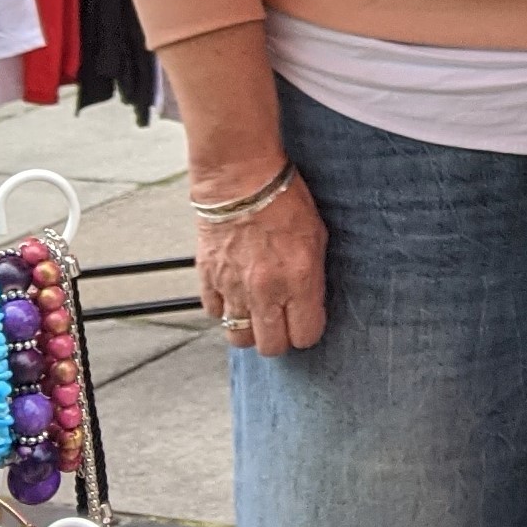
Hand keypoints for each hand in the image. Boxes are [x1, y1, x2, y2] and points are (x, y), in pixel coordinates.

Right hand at [195, 172, 327, 356]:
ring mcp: (234, 288)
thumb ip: (313, 278)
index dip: (307, 331)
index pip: (305, 335)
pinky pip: (214, 313)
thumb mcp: (317, 238)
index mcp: (299, 281)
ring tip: (257, 313)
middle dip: (280, 339)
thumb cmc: (284, 201)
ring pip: (239, 338)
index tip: (307, 321)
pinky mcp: (209, 279)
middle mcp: (266, 291)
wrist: (241, 180)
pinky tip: (235, 294)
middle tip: (282, 322)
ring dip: (249, 330)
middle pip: (271, 346)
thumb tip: (310, 303)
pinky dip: (224, 309)